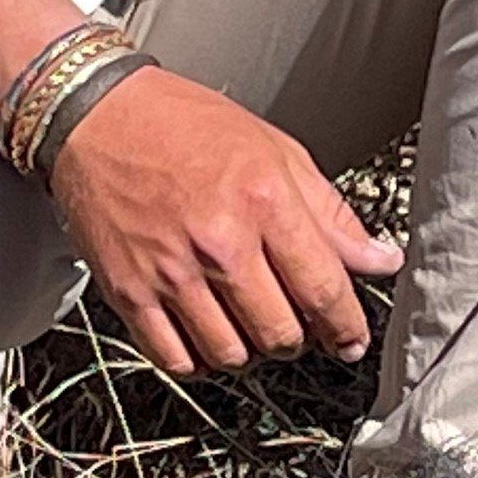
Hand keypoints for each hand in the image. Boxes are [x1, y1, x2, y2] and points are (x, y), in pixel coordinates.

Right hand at [43, 66, 402, 374]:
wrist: (97, 115)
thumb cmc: (186, 125)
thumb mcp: (275, 151)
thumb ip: (330, 213)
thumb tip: (381, 260)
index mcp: (264, 200)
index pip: (323, 289)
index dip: (346, 327)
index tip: (351, 340)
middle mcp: (220, 242)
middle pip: (280, 333)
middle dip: (300, 339)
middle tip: (297, 324)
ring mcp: (171, 272)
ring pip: (231, 355)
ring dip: (251, 352)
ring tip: (250, 325)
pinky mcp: (128, 292)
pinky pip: (175, 359)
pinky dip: (200, 361)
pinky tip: (207, 337)